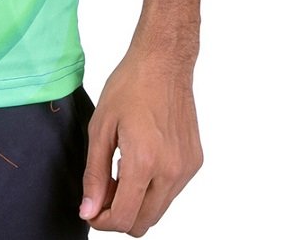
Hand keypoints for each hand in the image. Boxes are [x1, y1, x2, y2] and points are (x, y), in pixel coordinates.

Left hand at [78, 49, 203, 233]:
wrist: (163, 62)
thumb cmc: (129, 86)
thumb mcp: (100, 127)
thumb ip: (95, 174)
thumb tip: (89, 210)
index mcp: (144, 162)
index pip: (124, 218)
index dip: (102, 221)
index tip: (91, 210)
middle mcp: (171, 171)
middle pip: (144, 222)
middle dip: (119, 216)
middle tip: (103, 192)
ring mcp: (186, 168)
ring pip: (159, 210)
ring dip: (137, 203)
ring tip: (120, 173)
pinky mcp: (194, 162)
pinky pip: (172, 192)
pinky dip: (153, 189)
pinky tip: (140, 163)